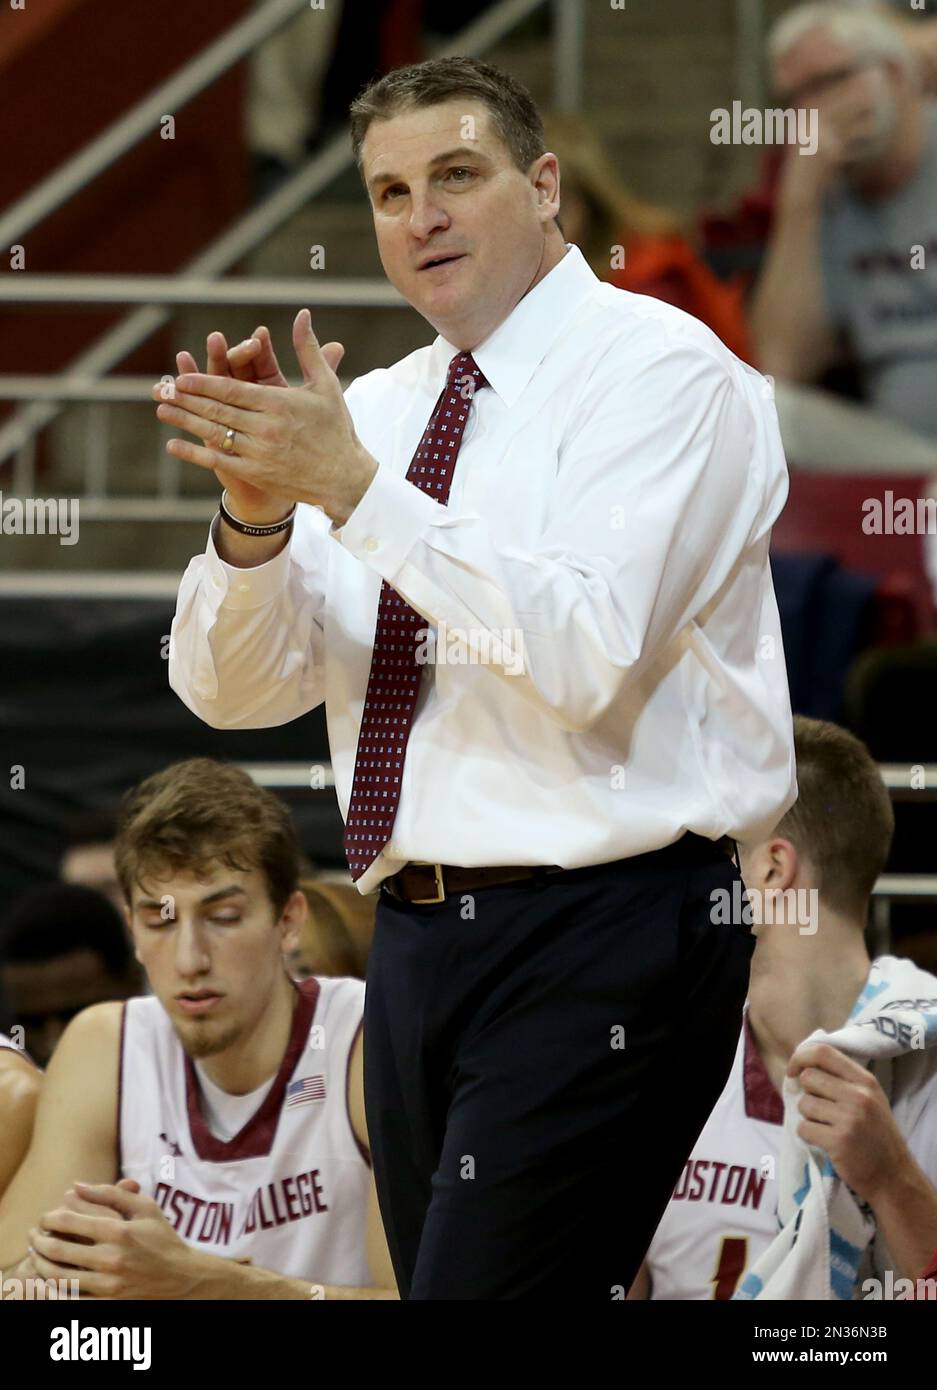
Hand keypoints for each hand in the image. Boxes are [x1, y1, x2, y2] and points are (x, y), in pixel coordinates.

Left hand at [29, 1179, 199, 1299]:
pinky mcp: (107, 1303)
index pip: (69, 1221)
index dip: (49, 1218)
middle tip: (34, 1237)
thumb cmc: (162, 1236)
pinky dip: (53, 1290)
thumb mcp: (144, 1206)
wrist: (181, 1276)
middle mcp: (111, 1258)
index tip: (45, 1218)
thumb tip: (76, 1185)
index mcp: (119, 1230)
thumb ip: (110, 1193)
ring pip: (58, 1277)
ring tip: (38, 1256)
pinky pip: (70, 1299)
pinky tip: (49, 1279)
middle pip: (58, 1250)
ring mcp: (108, 1284)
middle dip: (39, 1241)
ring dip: (41, 1265)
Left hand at [151, 309, 374, 525]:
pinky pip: (219, 461)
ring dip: (185, 421)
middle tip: (162, 389)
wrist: (345, 478)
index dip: (204, 383)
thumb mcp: (325, 385)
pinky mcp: (256, 472)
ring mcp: (259, 452)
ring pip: (215, 433)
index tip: (182, 377)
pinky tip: (174, 445)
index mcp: (279, 403)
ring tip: (161, 410)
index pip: (233, 390)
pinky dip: (195, 453)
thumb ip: (308, 349)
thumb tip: (301, 315)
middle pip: (218, 410)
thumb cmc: (336, 429)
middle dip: (187, 399)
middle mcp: (266, 428)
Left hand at [789, 1042, 910, 1204]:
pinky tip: (826, 1142)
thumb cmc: (876, 1135)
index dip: (800, 1057)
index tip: (793, 1071)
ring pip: (804, 1104)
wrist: (893, 1177)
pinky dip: (808, 1135)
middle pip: (808, 1077)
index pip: (823, 1052)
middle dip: (808, 1094)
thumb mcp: (870, 1098)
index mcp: (866, 1080)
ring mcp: (849, 1118)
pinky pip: (803, 1128)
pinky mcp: (838, 1141)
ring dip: (809, 1117)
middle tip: (822, 1111)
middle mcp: (859, 1095)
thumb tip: (803, 1064)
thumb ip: (843, 1079)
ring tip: (828, 1128)